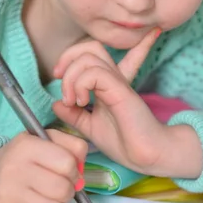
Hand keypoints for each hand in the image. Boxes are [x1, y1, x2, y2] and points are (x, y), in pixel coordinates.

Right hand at [0, 129, 87, 202]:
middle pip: (62, 189)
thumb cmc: (26, 155)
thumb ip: (72, 146)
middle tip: (61, 185)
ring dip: (56, 202)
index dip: (74, 170)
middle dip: (68, 189)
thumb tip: (81, 170)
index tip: (70, 171)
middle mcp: (14, 169)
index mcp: (26, 146)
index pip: (67, 163)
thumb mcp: (48, 139)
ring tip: (47, 193)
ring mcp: (8, 194)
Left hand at [52, 28, 190, 175]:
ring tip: (71, 100)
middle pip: (90, 47)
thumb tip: (56, 105)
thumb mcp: (90, 128)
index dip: (70, 55)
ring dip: (71, 77)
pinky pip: (95, 73)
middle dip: (67, 57)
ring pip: (89, 57)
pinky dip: (80, 84)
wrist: (146, 155)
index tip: (57, 73)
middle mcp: (113, 78)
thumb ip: (74, 116)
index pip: (95, 54)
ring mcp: (117, 82)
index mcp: (107, 84)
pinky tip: (82, 103)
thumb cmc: (124, 142)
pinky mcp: (120, 90)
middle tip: (58, 79)